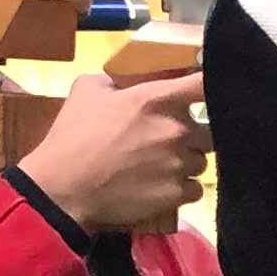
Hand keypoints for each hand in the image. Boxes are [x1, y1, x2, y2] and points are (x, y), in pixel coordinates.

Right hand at [25, 64, 208, 234]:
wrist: (65, 187)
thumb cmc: (73, 135)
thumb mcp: (87, 89)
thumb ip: (118, 80)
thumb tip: (128, 82)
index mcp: (158, 98)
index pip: (204, 84)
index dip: (211, 86)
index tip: (206, 92)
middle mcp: (177, 129)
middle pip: (208, 130)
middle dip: (193, 135)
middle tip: (167, 142)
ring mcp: (181, 164)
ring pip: (201, 162)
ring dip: (187, 163)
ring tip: (160, 167)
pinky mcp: (178, 194)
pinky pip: (195, 189)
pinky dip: (183, 189)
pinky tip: (162, 187)